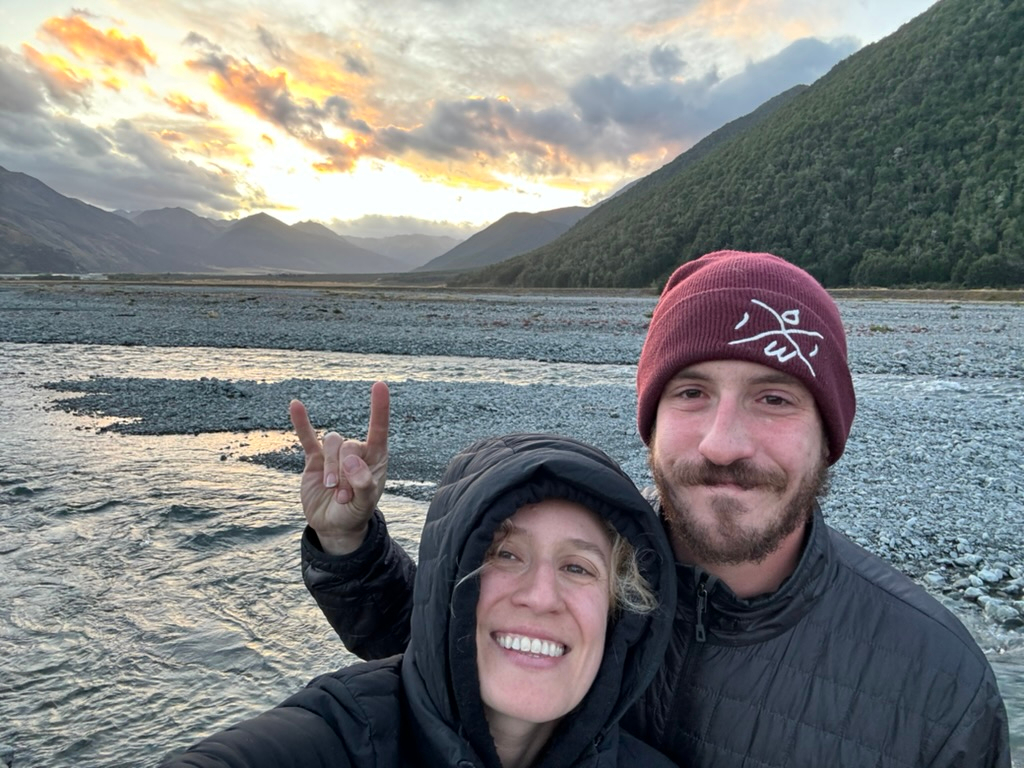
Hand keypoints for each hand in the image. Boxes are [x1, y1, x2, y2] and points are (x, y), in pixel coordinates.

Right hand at [289, 382, 389, 554]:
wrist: (334, 526)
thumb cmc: (355, 513)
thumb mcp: (365, 504)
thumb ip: (363, 483)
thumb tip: (351, 460)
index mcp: (375, 458)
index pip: (378, 429)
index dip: (379, 408)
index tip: (379, 385)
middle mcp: (356, 451)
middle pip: (347, 444)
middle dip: (345, 472)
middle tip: (345, 496)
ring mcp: (334, 455)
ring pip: (330, 443)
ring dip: (331, 468)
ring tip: (333, 490)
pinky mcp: (314, 460)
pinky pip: (307, 438)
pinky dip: (301, 423)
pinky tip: (295, 405)